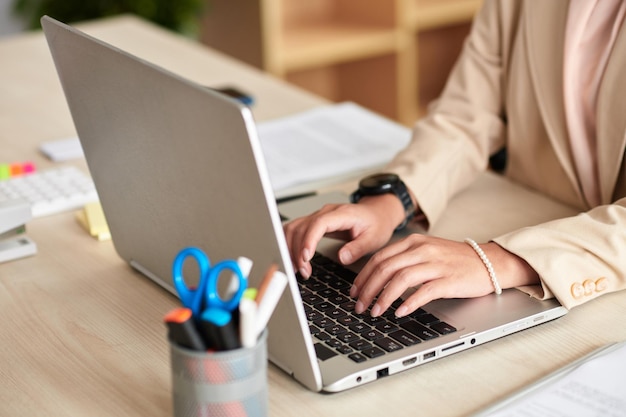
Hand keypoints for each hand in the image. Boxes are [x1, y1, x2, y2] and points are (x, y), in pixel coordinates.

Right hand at [283, 194, 404, 278]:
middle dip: (297, 251)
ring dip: (290, 248)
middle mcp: (326, 212)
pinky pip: (295, 230)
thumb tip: (341, 258)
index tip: (305, 258)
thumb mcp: (374, 238)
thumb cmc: (376, 224)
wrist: (376, 213)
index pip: (318, 224)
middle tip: (304, 272)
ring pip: (293, 228)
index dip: (309, 240)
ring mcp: (318, 216)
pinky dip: (289, 244)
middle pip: (301, 227)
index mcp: (342, 214)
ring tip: (297, 269)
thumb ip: (358, 248)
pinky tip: (293, 260)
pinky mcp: (313, 223)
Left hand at [351, 235, 539, 316]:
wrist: (488, 261)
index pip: (379, 258)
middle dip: (368, 290)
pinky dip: (408, 302)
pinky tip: (399, 312)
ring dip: (383, 298)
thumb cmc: (455, 260)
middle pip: (385, 268)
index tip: (354, 292)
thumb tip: (376, 278)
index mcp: (413, 242)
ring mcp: (436, 264)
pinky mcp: (448, 279)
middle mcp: (422, 250)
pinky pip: (423, 291)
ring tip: (375, 312)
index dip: (363, 277)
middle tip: (359, 306)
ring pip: (400, 279)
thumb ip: (403, 259)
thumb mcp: (426, 251)